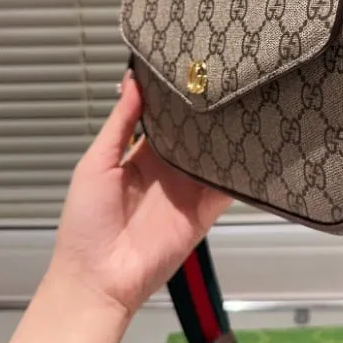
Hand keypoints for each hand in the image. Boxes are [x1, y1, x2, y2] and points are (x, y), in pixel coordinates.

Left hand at [51, 69, 231, 314]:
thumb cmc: (88, 219)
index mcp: (141, 155)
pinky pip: (227, 187)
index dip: (176, 96)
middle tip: (228, 77)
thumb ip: (119, 124)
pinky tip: (255, 146)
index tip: (193, 66)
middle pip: (194, 134)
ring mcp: (190, 188)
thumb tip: (132, 80)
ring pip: (214, 156)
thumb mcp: (96, 164)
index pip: (165, 119)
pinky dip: (240, 171)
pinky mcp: (206, 209)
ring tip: (246, 101)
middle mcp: (170, 168)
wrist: (101, 276)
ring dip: (227, 136)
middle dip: (207, 112)